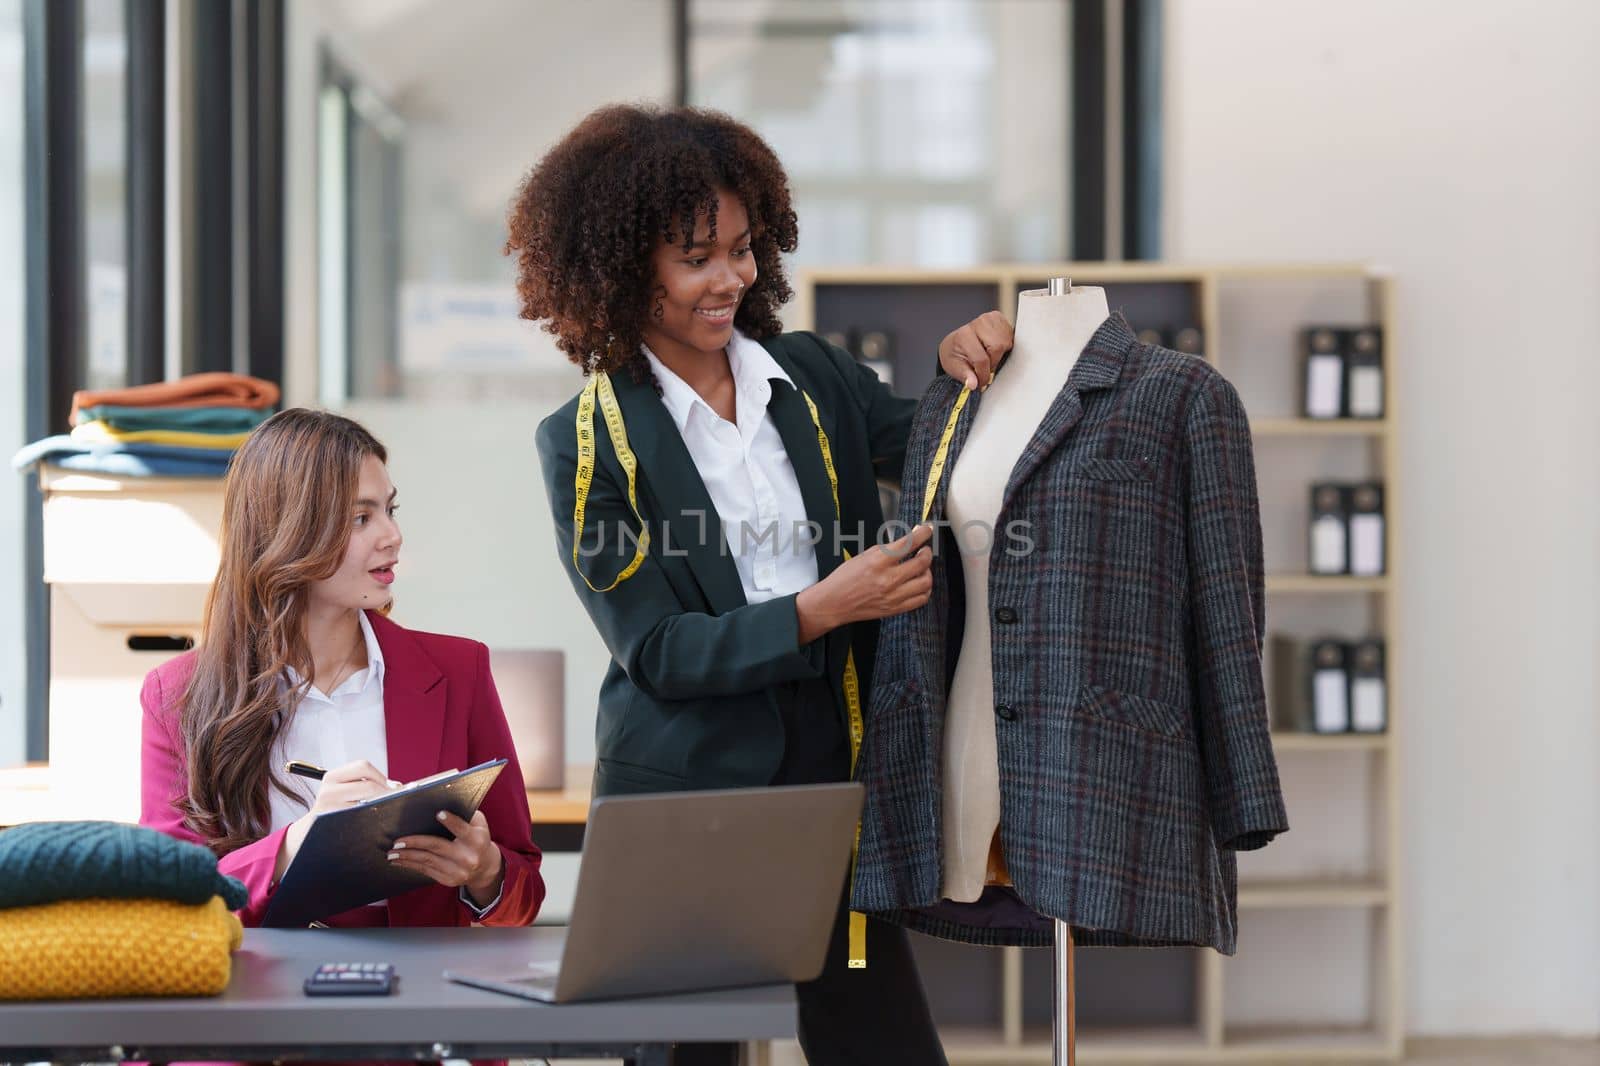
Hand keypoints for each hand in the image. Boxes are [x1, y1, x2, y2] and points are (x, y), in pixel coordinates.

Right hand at [276, 760, 393, 876]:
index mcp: (332, 777)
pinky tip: (378, 823)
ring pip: (366, 804)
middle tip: (399, 800)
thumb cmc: (334, 810)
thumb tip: (398, 786)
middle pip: (368, 785)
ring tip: (390, 811)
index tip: (395, 787)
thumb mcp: (342, 791)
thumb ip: (364, 783)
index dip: (382, 775)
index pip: (363, 766)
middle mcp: (328, 790)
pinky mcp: (332, 826)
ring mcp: (329, 809)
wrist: (309, 835)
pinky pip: (360, 821)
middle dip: (387, 792)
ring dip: (382, 807)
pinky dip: (372, 821)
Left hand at [389, 810, 504, 908]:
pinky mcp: (448, 880)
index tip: (438, 813)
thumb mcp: (478, 824)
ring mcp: (457, 871)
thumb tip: (441, 800)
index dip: (451, 821)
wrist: (484, 867)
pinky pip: (425, 870)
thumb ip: (465, 814)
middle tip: (397, 840)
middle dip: (415, 843)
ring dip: (407, 856)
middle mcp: (468, 857)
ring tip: (392, 851)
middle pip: (437, 847)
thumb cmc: (477, 838)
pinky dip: (410, 864)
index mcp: (476, 840)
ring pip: (427, 861)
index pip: (462, 829)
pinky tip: (399, 860)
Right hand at [795, 524, 934, 643]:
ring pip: (925, 582)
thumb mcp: (864, 556)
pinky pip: (921, 599)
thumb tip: (909, 539)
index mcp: (878, 562)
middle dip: (927, 552)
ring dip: (927, 571)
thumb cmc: (845, 578)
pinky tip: (919, 584)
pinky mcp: (895, 609)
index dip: (922, 534)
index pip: (908, 543)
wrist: (834, 602)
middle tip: (924, 550)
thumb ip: (888, 548)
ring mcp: (893, 596)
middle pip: (922, 563)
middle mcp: (888, 579)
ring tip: (921, 568)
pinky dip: (924, 589)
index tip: (927, 530)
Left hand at [939, 310, 1013, 390]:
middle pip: (998, 347)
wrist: (956, 341)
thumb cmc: (955, 353)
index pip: (981, 359)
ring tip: (989, 354)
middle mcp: (978, 324)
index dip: (983, 374)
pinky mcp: (999, 318)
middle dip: (993, 361)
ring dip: (1000, 353)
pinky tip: (994, 346)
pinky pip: (1011, 335)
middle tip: (986, 365)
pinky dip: (1005, 344)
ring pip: (1006, 341)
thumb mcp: (953, 366)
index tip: (981, 381)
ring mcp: (990, 319)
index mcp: (964, 336)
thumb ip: (964, 375)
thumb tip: (973, 384)